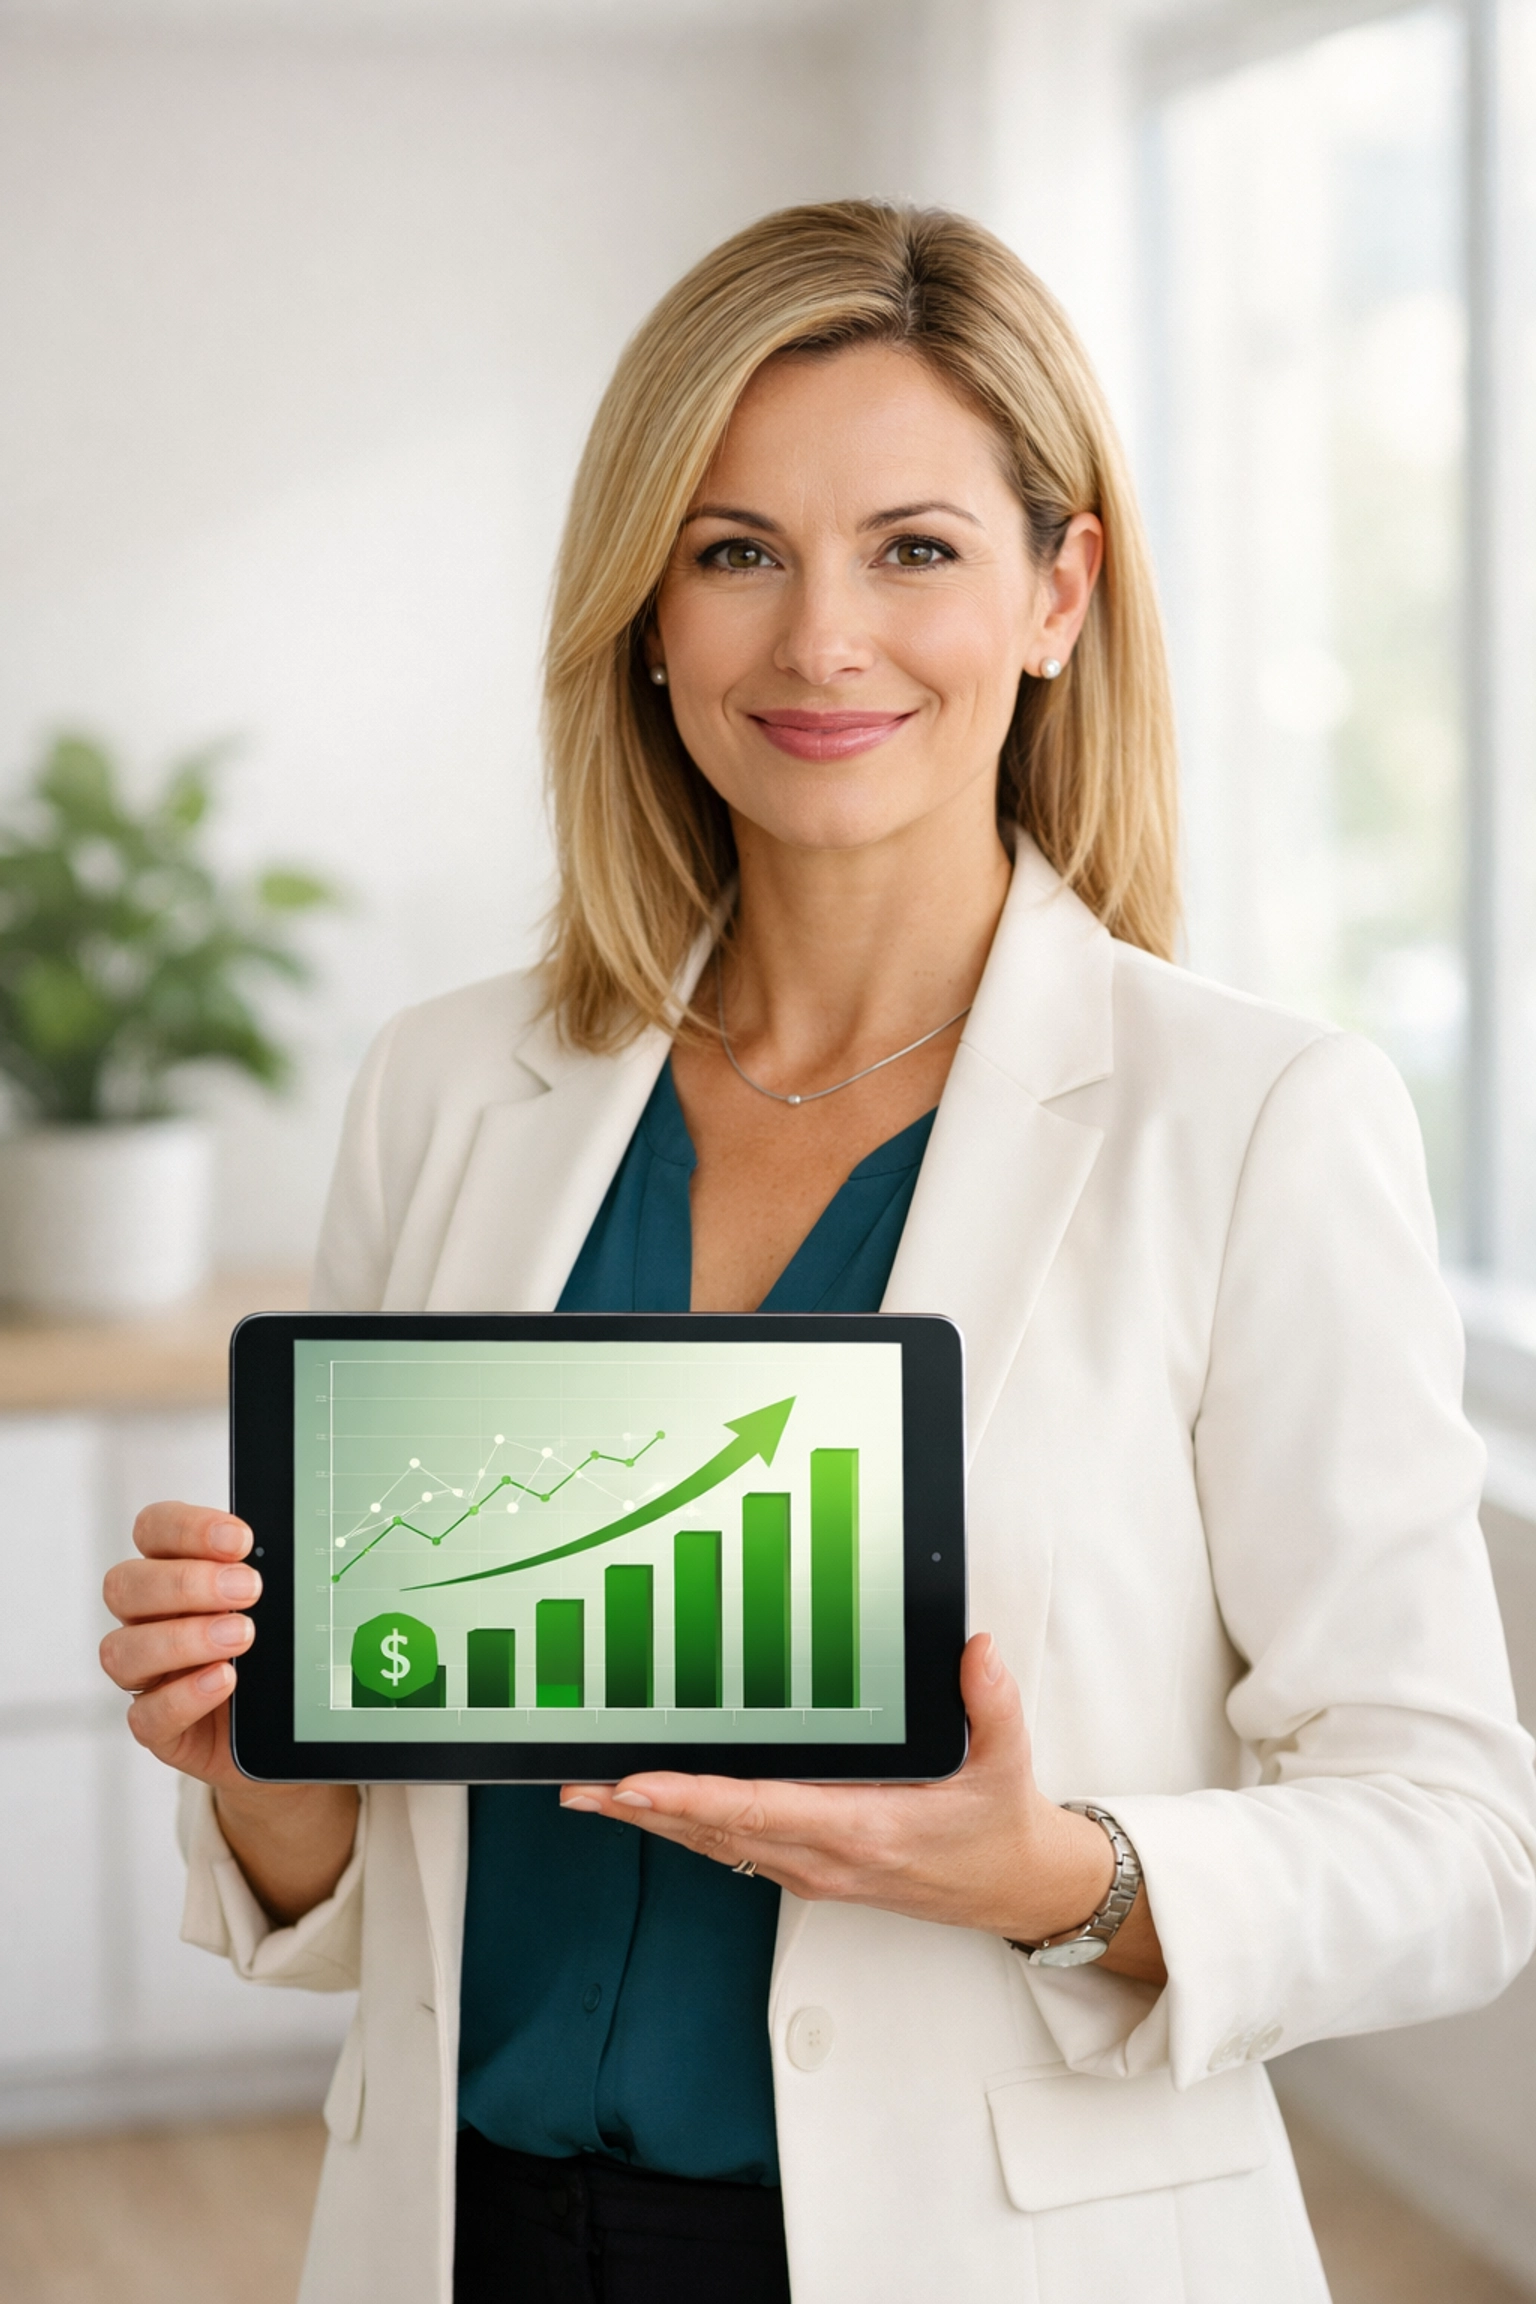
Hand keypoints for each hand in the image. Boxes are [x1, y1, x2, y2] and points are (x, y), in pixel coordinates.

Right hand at [101, 1501, 261, 1789]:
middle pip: (125, 1585)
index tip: (241, 1540)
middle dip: (186, 1583)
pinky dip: (184, 1697)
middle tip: (248, 1589)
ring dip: (182, 1639)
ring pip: (121, 1651)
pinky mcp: (159, 1728)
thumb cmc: (275, 1651)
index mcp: (174, 1573)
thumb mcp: (279, 1604)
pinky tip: (224, 1681)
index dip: (187, 1529)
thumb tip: (286, 1553)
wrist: (286, 1724)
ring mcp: (149, 1676)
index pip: (153, 1531)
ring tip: (240, 1637)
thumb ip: (271, 1575)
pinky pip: (145, 1716)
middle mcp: (150, 1620)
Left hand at [561, 1632, 1163, 1978]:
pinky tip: (650, 1807)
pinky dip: (684, 1825)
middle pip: (716, 1830)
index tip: (641, 1783)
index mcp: (865, 1828)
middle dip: (644, 1808)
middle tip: (582, 1783)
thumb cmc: (1000, 1829)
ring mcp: (811, 1868)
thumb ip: (990, 1700)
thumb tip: (972, 1649)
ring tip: (592, 1793)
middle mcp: (825, 1856)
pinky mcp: (808, 1867)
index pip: (762, 1809)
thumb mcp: (1008, 1760)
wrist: (1012, 1889)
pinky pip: (733, 1846)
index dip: (694, 1798)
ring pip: (715, 1843)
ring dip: (651, 1820)